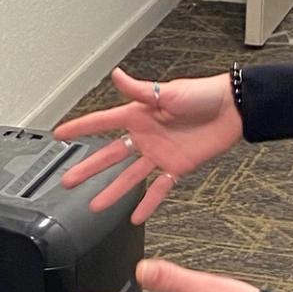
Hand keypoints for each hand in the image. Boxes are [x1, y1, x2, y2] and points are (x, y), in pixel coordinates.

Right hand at [53, 66, 241, 224]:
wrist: (233, 109)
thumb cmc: (203, 94)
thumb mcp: (169, 91)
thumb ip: (140, 89)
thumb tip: (117, 75)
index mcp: (139, 115)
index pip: (102, 123)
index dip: (80, 128)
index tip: (59, 135)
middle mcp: (145, 135)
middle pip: (110, 156)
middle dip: (88, 168)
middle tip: (68, 180)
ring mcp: (159, 153)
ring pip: (129, 176)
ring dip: (112, 191)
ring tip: (94, 205)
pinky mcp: (177, 166)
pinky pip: (159, 188)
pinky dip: (148, 202)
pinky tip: (136, 216)